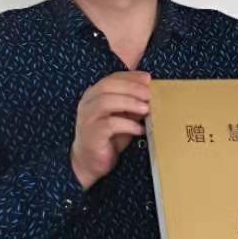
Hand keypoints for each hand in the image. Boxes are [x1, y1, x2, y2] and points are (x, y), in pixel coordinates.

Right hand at [70, 71, 151, 189]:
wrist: (90, 162)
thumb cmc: (108, 137)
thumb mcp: (123, 117)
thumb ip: (132, 105)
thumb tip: (151, 95)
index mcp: (94, 95)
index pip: (112, 78)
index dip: (130, 77)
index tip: (148, 79)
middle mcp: (87, 103)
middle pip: (108, 85)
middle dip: (131, 87)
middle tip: (149, 94)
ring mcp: (87, 118)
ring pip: (106, 101)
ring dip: (129, 103)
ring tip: (146, 109)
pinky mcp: (91, 134)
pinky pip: (110, 124)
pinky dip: (128, 124)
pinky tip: (139, 129)